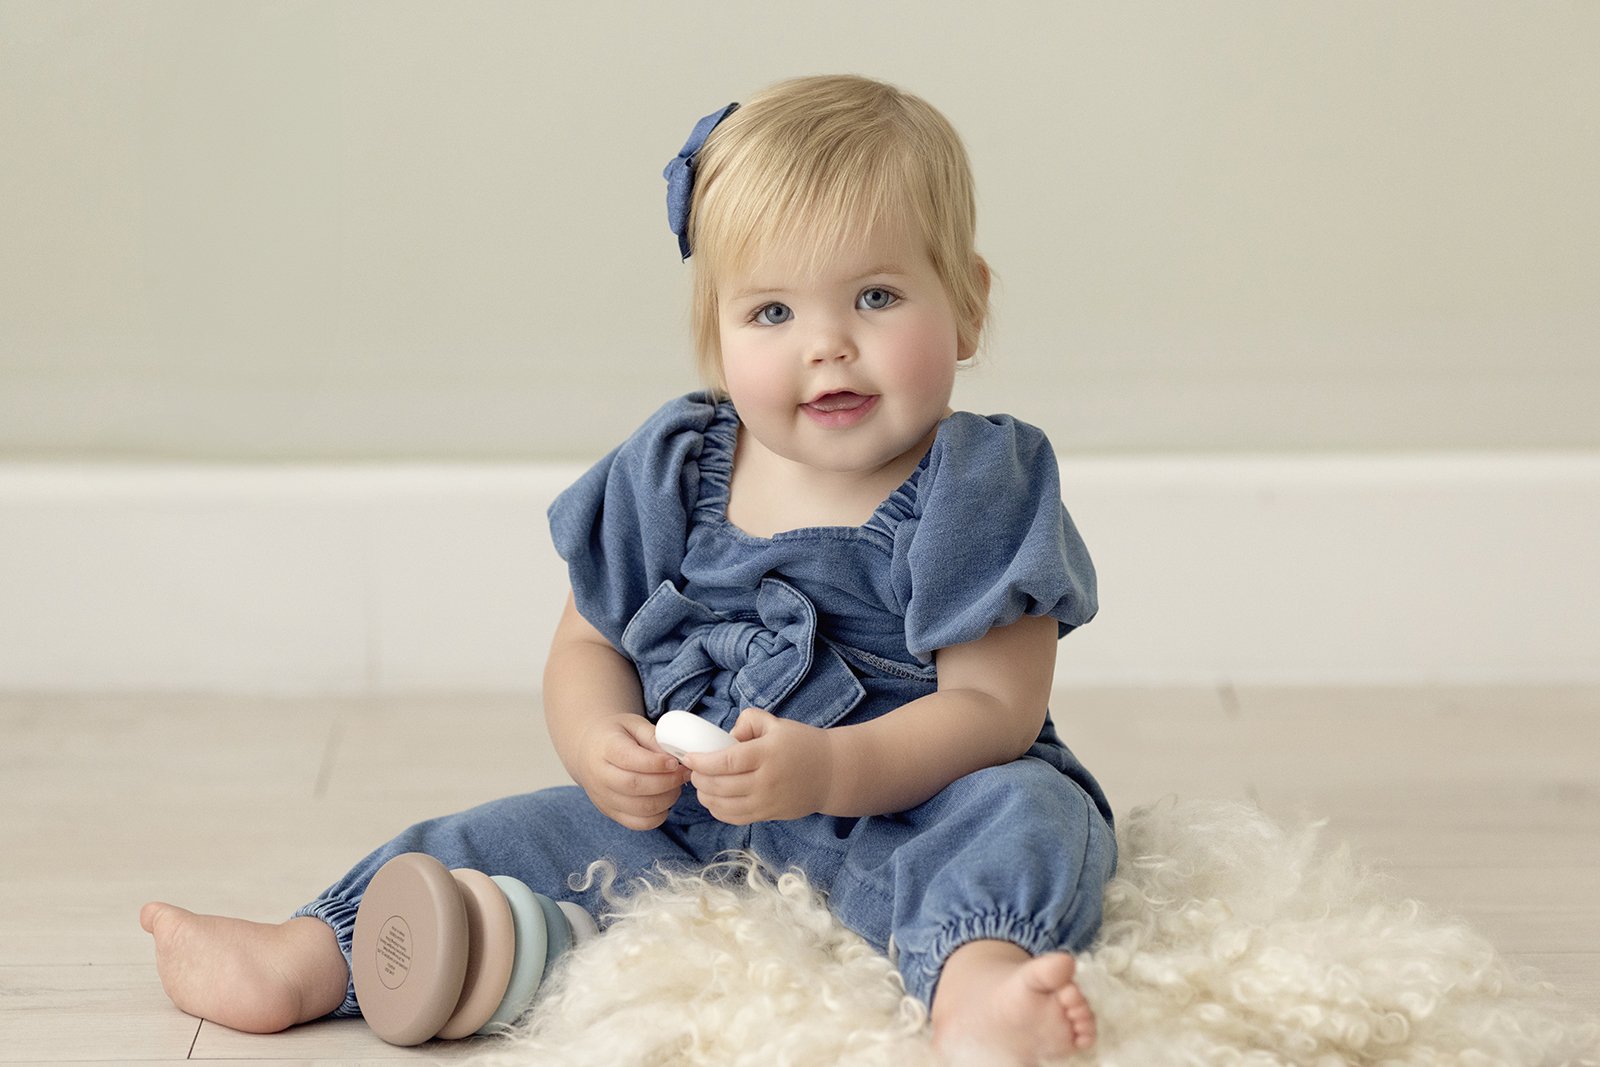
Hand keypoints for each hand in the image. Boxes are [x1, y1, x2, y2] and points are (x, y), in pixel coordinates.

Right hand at [574, 714, 691, 830]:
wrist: (588, 749)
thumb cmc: (616, 735)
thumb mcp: (634, 724)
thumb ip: (654, 737)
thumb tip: (676, 755)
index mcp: (605, 748)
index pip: (629, 759)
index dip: (656, 763)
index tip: (675, 761)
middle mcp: (600, 776)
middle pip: (635, 786)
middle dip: (667, 782)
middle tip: (684, 773)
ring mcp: (603, 797)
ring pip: (639, 808)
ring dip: (666, 799)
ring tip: (677, 786)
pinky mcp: (610, 812)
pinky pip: (637, 823)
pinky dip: (658, 816)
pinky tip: (665, 800)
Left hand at [681, 707, 833, 823]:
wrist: (832, 773)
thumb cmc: (803, 744)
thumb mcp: (777, 723)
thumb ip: (748, 721)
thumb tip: (726, 737)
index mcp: (767, 754)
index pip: (726, 762)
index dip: (702, 761)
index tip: (688, 757)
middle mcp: (766, 781)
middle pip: (721, 785)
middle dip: (700, 778)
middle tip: (693, 769)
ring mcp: (767, 802)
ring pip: (725, 805)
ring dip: (706, 796)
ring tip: (701, 784)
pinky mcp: (769, 815)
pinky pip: (736, 818)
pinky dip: (719, 810)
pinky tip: (714, 800)